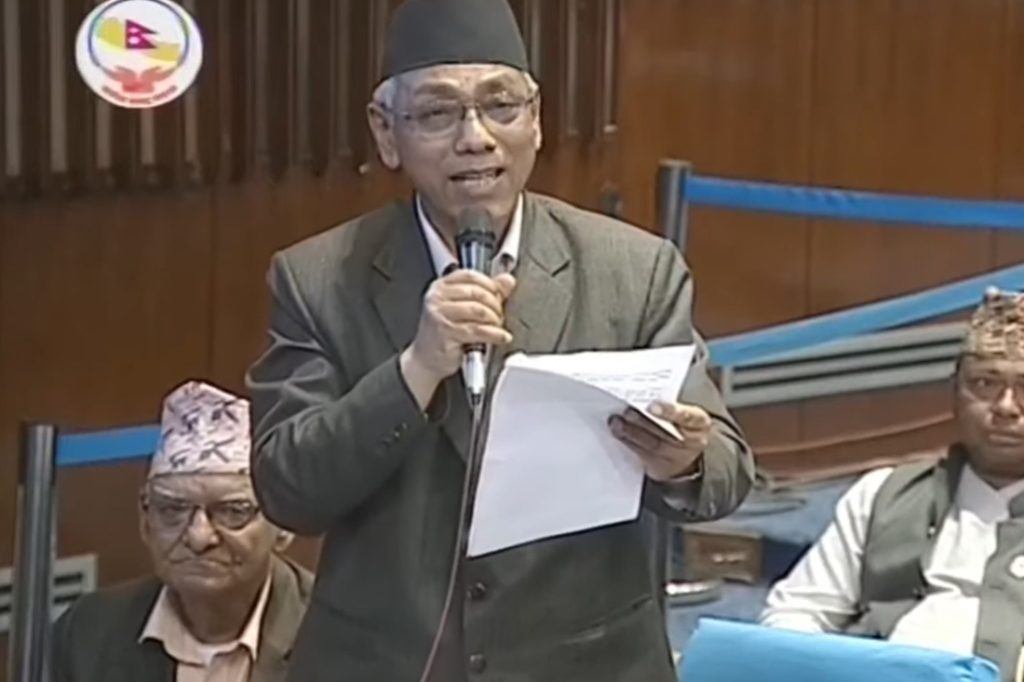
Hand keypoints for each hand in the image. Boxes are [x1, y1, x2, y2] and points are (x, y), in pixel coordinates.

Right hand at [401, 270, 515, 407]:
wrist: (426, 360)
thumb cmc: (444, 334)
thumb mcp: (465, 308)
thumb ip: (487, 292)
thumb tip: (507, 280)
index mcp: (440, 287)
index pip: (470, 276)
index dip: (490, 284)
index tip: (500, 294)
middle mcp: (437, 298)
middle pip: (477, 293)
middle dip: (495, 305)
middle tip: (499, 315)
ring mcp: (440, 314)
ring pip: (479, 311)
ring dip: (495, 320)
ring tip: (497, 327)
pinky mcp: (446, 332)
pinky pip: (478, 330)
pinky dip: (495, 334)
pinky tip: (501, 337)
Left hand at [608, 401, 711, 480]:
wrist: (687, 452)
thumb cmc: (681, 423)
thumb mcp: (684, 410)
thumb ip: (668, 402)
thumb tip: (641, 391)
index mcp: (700, 422)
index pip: (688, 417)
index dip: (670, 411)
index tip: (651, 406)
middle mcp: (692, 442)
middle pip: (667, 433)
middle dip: (644, 422)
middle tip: (626, 411)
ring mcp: (677, 458)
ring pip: (653, 446)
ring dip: (631, 434)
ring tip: (616, 422)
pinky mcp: (661, 468)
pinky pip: (644, 457)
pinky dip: (629, 444)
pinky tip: (618, 435)